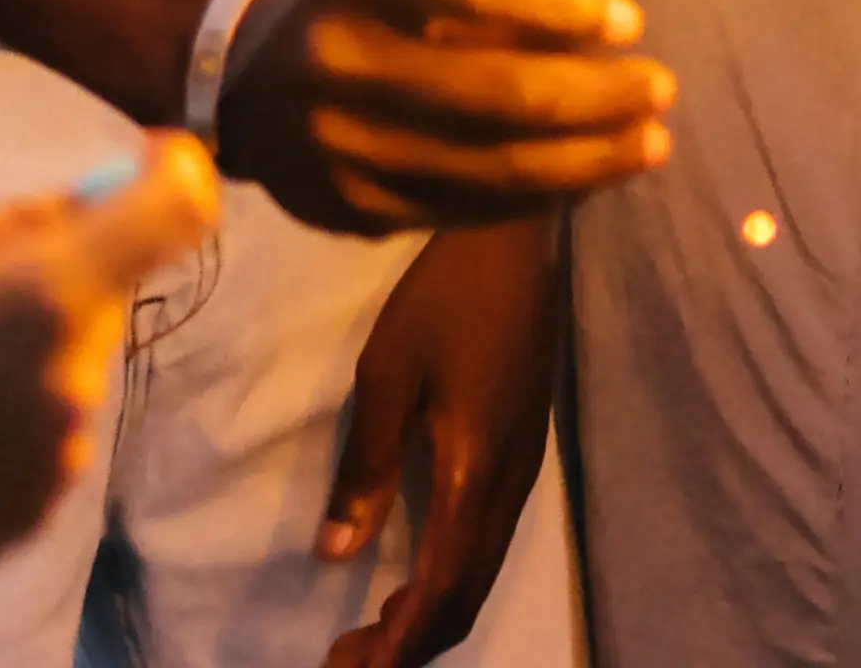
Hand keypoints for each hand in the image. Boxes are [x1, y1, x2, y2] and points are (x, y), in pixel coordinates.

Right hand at [0, 136, 223, 667]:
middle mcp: (75, 378)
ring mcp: (63, 454)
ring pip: (71, 360)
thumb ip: (11, 224)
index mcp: (45, 298)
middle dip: (60, 273)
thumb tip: (88, 201)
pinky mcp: (39, 510)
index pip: (175, 212)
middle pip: (107, 291)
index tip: (148, 155)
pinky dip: (11, 411)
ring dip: (30, 346)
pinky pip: (47, 427)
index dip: (175, 170)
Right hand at [217, 0, 673, 234]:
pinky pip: (465, 209)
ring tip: (650, 145)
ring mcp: (344, 148)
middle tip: (662, 89)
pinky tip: (589, 180)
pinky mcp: (353, 211)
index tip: (630, 20)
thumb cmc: (343, 10)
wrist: (229, 82)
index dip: (558, 2)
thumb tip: (603, 30)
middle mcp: (342, 63)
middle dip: (594, 96)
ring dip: (586, 161)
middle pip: (492, 90)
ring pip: (488, 166)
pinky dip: (538, 195)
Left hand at [316, 221, 564, 667]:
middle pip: (468, 594)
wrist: (519, 236)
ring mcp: (525, 468)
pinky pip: (491, 541)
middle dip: (411, 642)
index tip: (352, 667)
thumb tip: (335, 553)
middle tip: (350, 663)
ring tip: (375, 634)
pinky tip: (418, 575)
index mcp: (476, 471)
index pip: (443, 587)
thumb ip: (366, 466)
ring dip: (431, 613)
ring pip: (482, 571)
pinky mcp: (524, 449)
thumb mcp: (388, 372)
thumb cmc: (444, 294)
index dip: (400, 641)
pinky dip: (452, 578)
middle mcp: (510, 484)